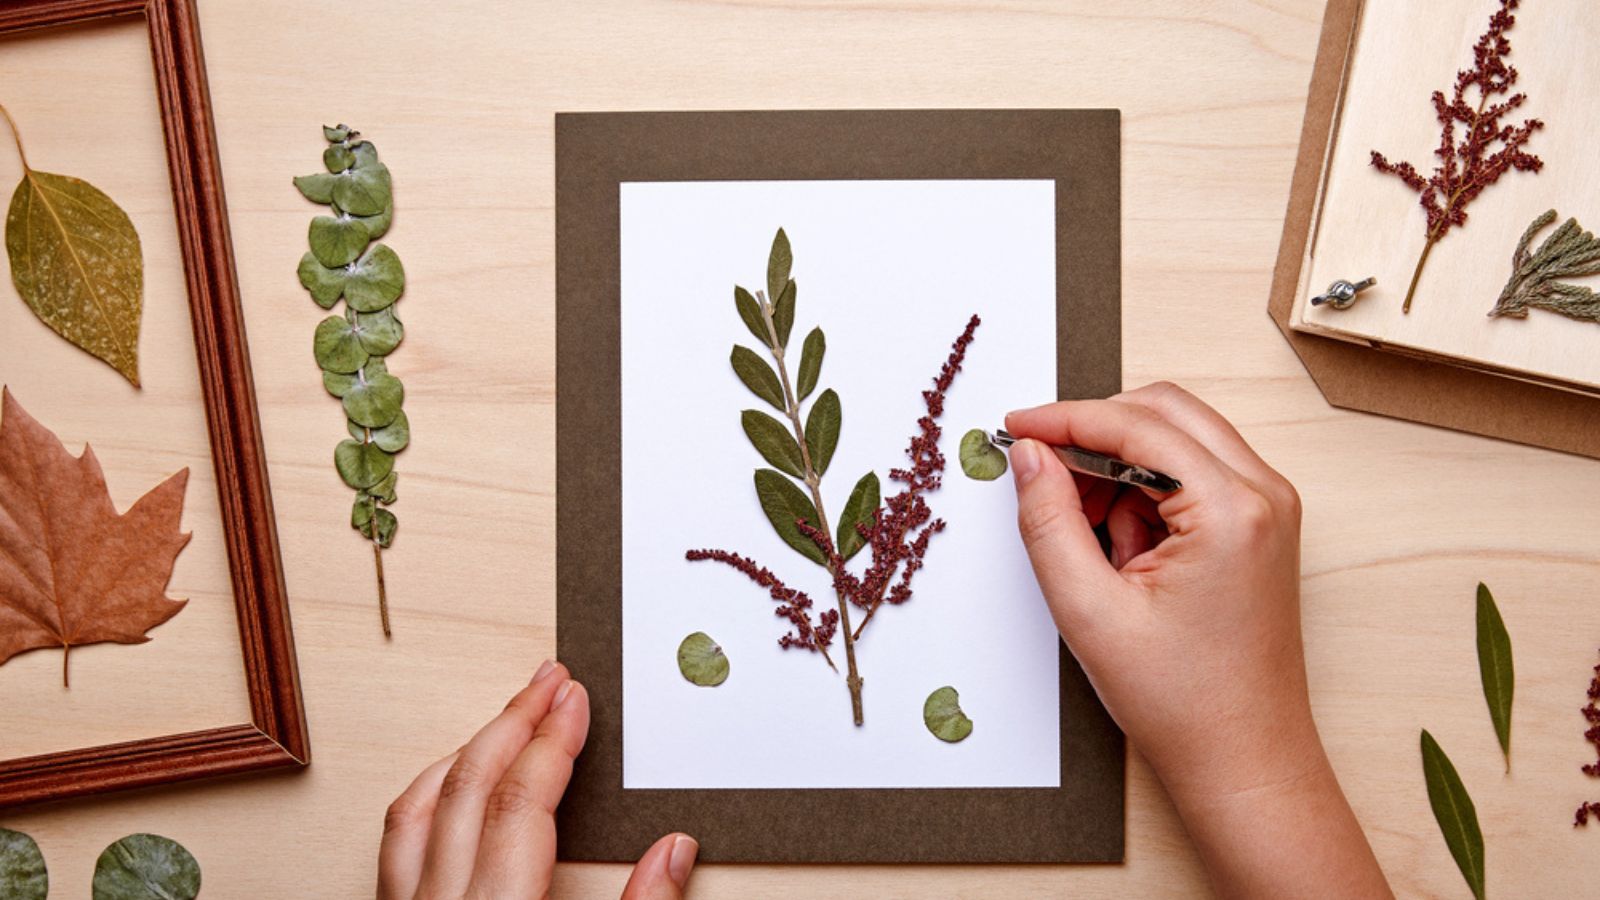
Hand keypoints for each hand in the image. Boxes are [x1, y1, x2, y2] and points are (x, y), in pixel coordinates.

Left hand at [378, 660, 697, 898]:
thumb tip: (673, 849)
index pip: (521, 803)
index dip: (553, 742)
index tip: (576, 700)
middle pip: (468, 788)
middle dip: (513, 723)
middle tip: (549, 682)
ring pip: (420, 807)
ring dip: (467, 751)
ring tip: (509, 719)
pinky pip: (398, 840)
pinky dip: (431, 793)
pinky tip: (457, 782)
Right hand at [1006, 383, 1388, 897]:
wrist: (1244, 759)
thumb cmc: (1184, 703)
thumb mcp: (1089, 610)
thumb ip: (1048, 520)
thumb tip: (1029, 455)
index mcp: (1230, 510)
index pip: (1136, 425)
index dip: (1065, 418)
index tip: (1015, 426)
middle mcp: (1263, 495)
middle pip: (1164, 411)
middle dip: (1094, 432)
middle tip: (1040, 469)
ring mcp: (1268, 508)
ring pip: (1177, 439)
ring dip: (1120, 467)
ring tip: (1091, 542)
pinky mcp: (1258, 525)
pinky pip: (1191, 474)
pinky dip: (1144, 493)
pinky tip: (1123, 552)